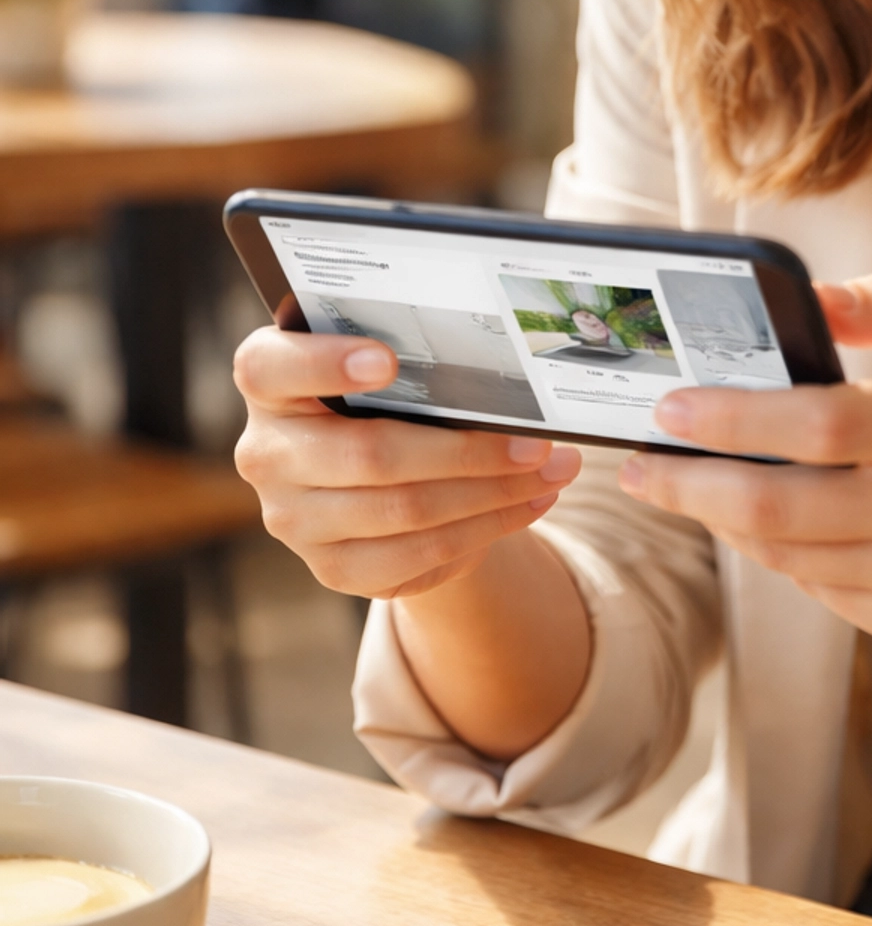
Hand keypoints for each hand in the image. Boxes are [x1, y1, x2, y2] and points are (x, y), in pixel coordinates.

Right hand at [233, 326, 581, 600]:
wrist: (372, 475)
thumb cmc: (385, 398)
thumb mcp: (388, 371)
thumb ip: (416, 365)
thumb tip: (508, 381)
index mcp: (268, 382)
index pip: (269, 368)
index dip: (325, 364)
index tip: (388, 359)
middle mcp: (266, 452)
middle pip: (368, 454)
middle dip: (467, 451)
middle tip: (536, 442)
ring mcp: (292, 517)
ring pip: (404, 511)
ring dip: (492, 494)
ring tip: (551, 473)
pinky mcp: (330, 566)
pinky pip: (416, 555)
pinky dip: (484, 528)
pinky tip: (528, 504)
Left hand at [618, 276, 871, 654]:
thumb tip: (811, 295)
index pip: (825, 424)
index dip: (736, 421)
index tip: (669, 408)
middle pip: (788, 506)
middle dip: (692, 485)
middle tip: (636, 465)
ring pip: (792, 556)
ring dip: (722, 521)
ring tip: (682, 485)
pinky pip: (821, 591)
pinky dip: (779, 555)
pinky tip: (760, 523)